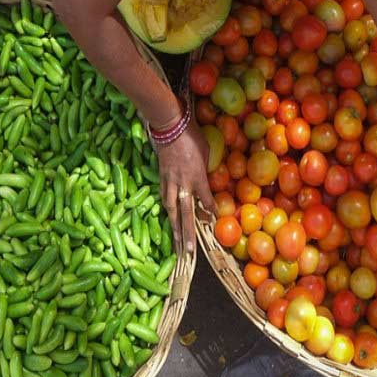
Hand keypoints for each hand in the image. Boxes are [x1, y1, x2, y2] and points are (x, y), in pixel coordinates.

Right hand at [155, 120, 214, 255]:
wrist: (169, 125)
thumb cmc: (192, 135)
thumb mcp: (206, 151)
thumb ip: (206, 169)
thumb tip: (207, 178)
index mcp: (196, 176)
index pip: (205, 200)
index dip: (210, 211)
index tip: (214, 220)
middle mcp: (182, 183)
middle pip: (185, 213)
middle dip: (187, 233)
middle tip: (189, 251)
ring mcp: (169, 181)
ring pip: (171, 209)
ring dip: (174, 227)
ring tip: (177, 243)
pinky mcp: (161, 177)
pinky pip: (164, 196)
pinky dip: (168, 208)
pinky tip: (169, 217)